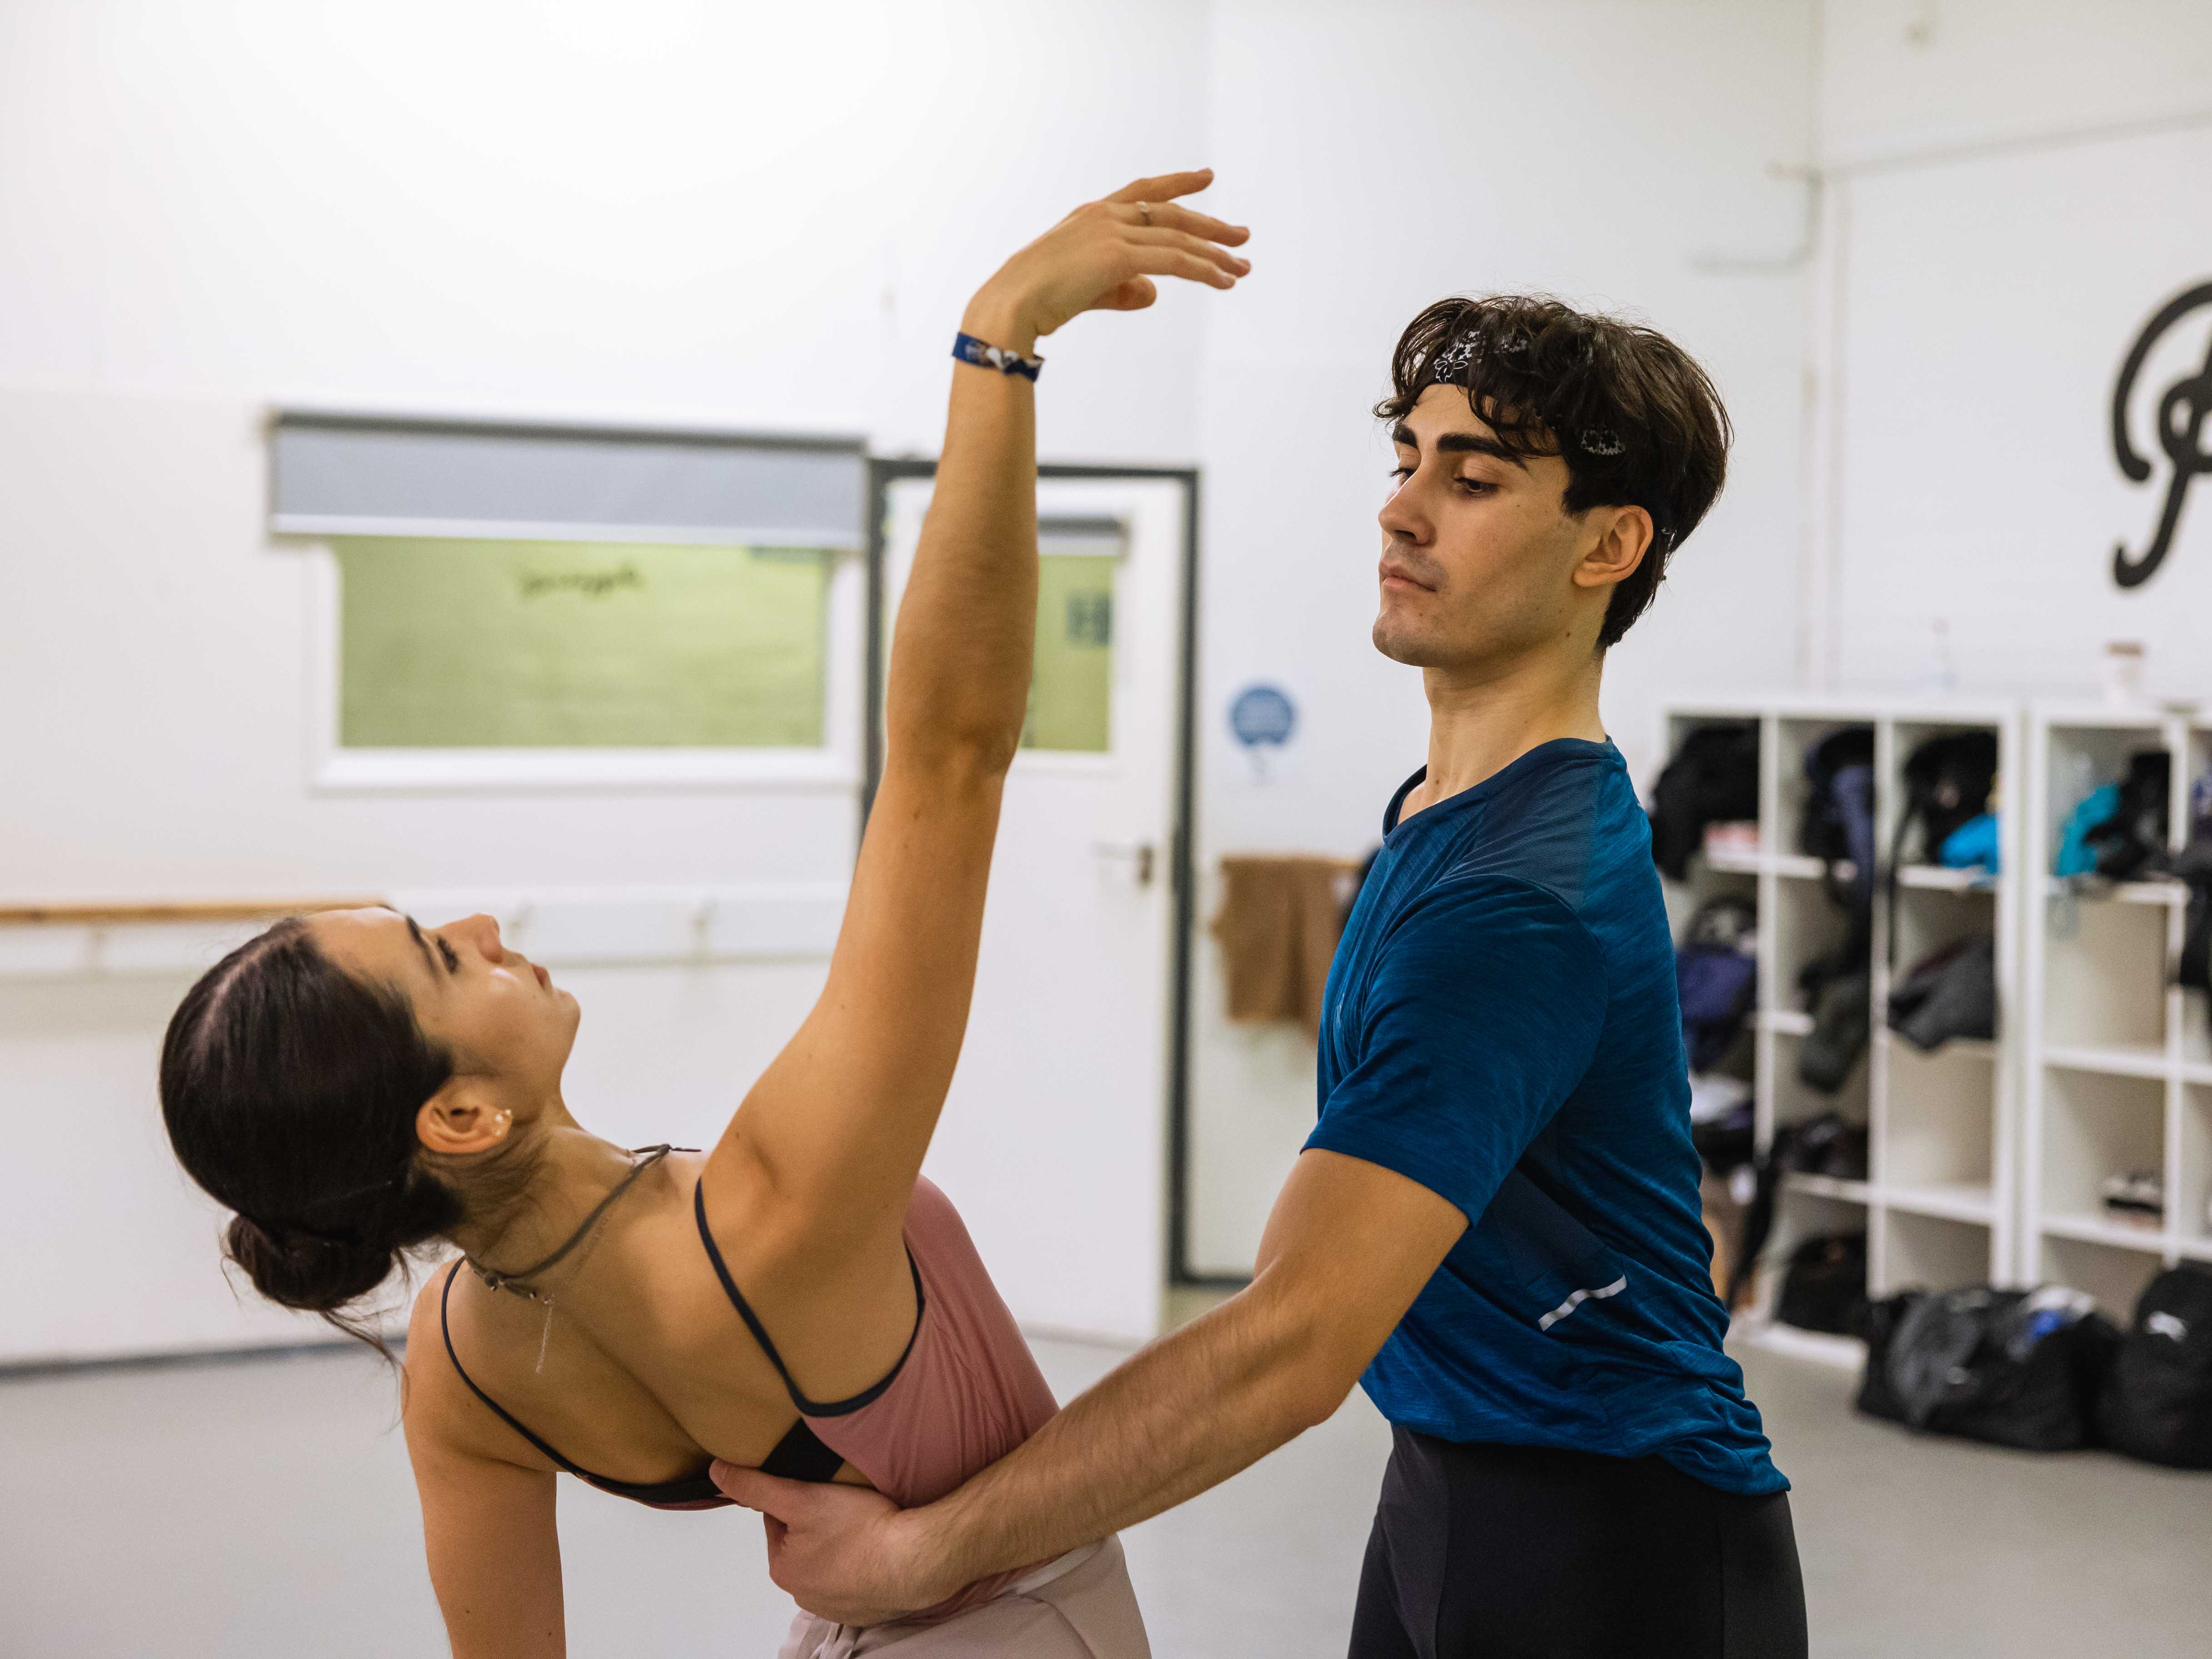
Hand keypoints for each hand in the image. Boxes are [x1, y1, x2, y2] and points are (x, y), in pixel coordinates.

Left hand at [712, 1461, 958, 1627]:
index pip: (778, 1521)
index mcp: (783, 1569)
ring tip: (863, 1524)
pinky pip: (855, 1577)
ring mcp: (836, 1605)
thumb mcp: (802, 1497)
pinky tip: (874, 1546)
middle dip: (819, 1522)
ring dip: (841, 1542)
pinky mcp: (865, 1608)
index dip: (799, 1498)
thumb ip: (757, 1486)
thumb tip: (717, 1474)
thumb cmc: (862, 1530)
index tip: (822, 1490)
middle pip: (803, 1542)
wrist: (915, 1560)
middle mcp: (803, 1595)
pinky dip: (861, 1562)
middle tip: (845, 1505)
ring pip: (829, 1560)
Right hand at [961, 168, 1248, 355]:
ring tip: (1242, 268)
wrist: (1012, 304)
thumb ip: (1123, 288)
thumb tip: (1153, 293)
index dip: (1177, 183)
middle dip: (1211, 226)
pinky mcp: (1118, 256)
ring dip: (1216, 254)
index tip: (1206, 177)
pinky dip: (1204, 270)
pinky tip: (1224, 281)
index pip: (1143, 192)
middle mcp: (1105, 215)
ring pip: (1179, 239)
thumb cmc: (1038, 301)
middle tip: (1242, 236)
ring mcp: (1112, 232)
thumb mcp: (1087, 289)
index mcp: (1092, 214)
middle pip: (1171, 214)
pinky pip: (1174, 261)